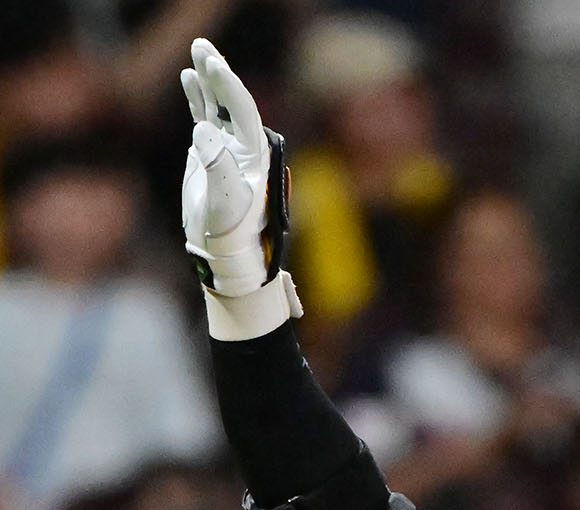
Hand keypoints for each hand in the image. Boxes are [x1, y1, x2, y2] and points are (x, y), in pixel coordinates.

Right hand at [180, 37, 293, 301]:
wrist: (224, 255)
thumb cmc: (231, 235)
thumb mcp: (224, 203)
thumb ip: (216, 167)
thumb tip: (204, 129)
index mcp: (256, 158)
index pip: (245, 113)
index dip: (230, 89)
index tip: (214, 68)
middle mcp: (245, 149)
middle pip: (234, 103)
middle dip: (219, 74)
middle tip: (203, 48)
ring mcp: (227, 150)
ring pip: (218, 107)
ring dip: (208, 80)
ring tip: (198, 52)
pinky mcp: (209, 155)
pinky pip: (204, 118)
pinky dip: (198, 98)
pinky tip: (188, 77)